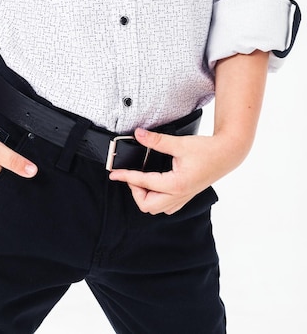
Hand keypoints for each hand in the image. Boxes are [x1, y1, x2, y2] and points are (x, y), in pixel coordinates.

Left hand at [109, 128, 246, 214]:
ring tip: (142, 179)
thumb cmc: (208, 150)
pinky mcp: (186, 195)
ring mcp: (183, 197)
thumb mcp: (180, 143)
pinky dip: (156, 198)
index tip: (115, 174)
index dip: (126, 178)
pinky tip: (154, 184)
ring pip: (157, 208)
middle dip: (135, 192)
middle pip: (147, 206)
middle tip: (132, 175)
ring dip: (145, 196)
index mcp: (176, 184)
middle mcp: (179, 195)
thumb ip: (157, 140)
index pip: (144, 184)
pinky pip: (166, 205)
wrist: (228, 154)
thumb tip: (139, 135)